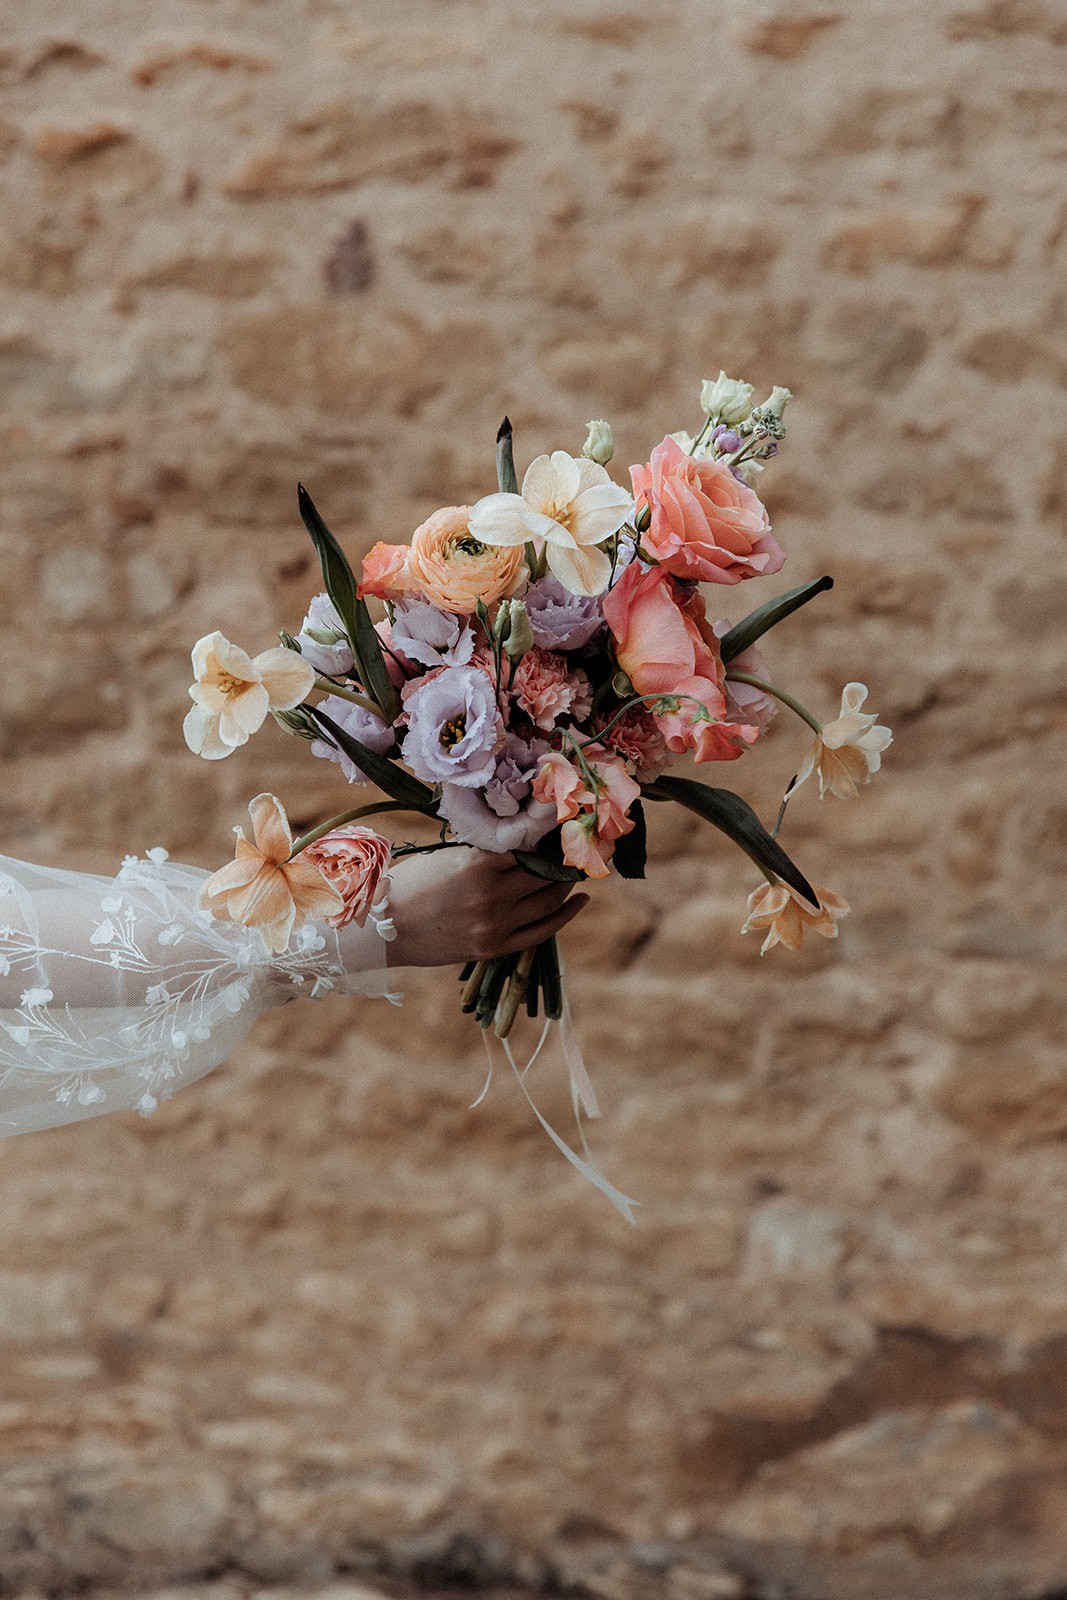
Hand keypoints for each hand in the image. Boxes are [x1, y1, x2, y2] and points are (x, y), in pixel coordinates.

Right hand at [387, 848, 588, 967]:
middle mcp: (492, 895)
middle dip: (560, 857)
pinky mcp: (495, 947)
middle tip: (571, 845)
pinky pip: (543, 931)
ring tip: (572, 869)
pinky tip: (578, 900)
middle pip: (544, 871)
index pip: (528, 844)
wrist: (383, 929)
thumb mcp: (448, 856)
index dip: (545, 834)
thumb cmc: (411, 883)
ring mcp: (496, 924)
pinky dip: (566, 913)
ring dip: (566, 882)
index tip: (558, 824)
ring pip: (549, 899)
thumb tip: (524, 840)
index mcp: (477, 865)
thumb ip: (485, 852)